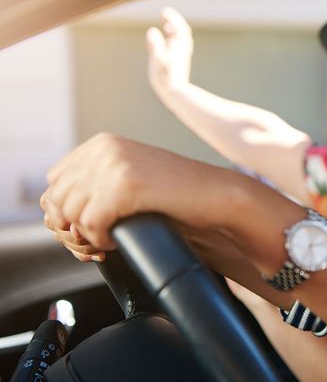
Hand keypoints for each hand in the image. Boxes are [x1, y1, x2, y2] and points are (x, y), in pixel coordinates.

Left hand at [41, 133, 236, 252]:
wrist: (217, 195)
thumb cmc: (178, 194)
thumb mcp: (131, 176)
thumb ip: (97, 181)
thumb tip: (52, 208)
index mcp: (103, 143)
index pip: (55, 181)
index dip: (65, 210)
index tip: (85, 229)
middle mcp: (105, 148)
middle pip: (57, 198)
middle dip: (72, 226)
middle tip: (96, 241)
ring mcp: (114, 164)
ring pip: (69, 213)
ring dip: (86, 235)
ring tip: (109, 239)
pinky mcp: (125, 185)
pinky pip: (90, 223)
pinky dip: (100, 239)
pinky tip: (117, 239)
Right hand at [146, 7, 193, 93]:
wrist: (176, 95)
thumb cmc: (166, 78)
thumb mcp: (158, 60)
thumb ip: (155, 45)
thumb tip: (152, 30)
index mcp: (179, 48)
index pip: (180, 29)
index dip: (174, 19)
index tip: (165, 12)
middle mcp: (182, 51)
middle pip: (182, 33)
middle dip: (174, 22)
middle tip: (165, 14)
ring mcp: (180, 57)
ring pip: (180, 41)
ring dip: (174, 31)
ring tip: (167, 27)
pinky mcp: (177, 64)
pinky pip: (177, 48)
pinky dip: (172, 40)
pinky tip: (166, 43)